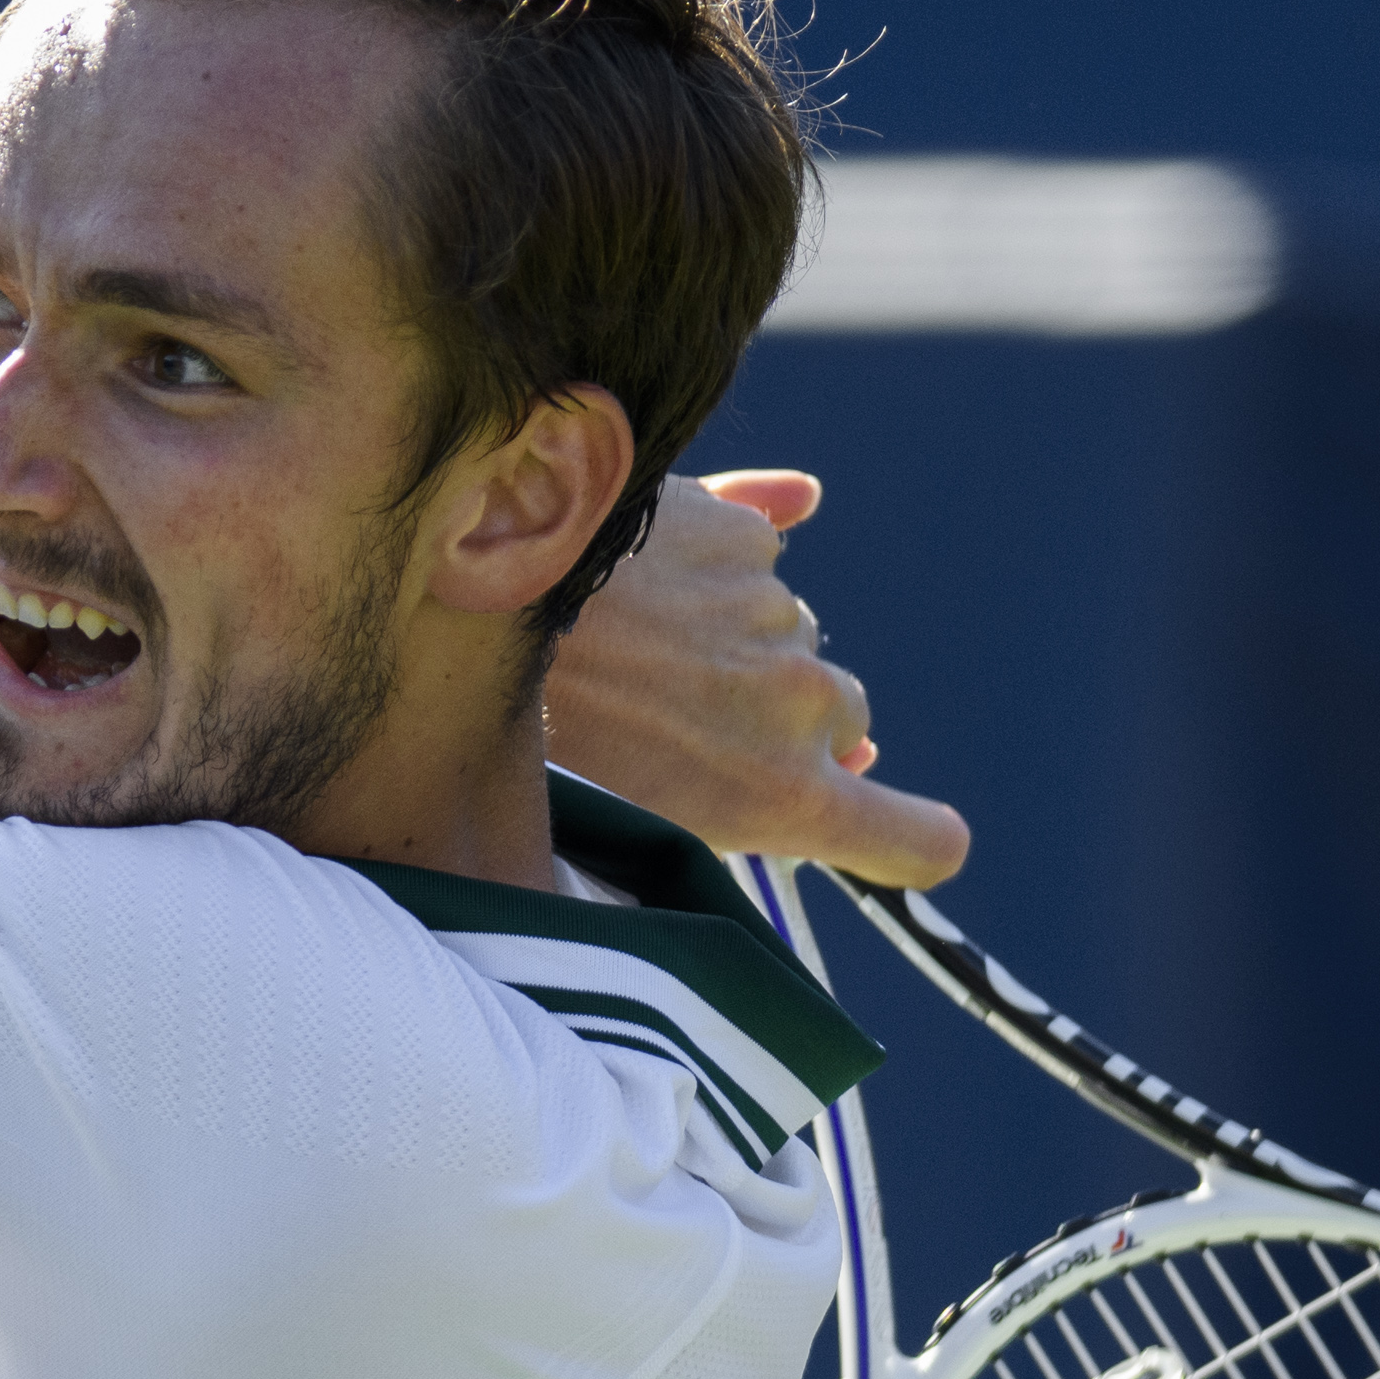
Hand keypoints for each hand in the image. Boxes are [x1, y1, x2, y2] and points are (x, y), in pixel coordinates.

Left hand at [542, 469, 969, 886]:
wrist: (462, 605)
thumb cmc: (531, 744)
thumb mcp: (632, 823)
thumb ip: (738, 811)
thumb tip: (837, 768)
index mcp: (782, 799)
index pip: (916, 841)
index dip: (917, 840)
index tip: (915, 839)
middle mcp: (805, 704)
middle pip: (840, 724)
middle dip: (784, 724)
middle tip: (682, 723)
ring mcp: (778, 616)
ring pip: (786, 637)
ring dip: (736, 643)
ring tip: (632, 648)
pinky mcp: (742, 538)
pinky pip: (757, 553)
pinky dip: (720, 563)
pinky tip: (659, 570)